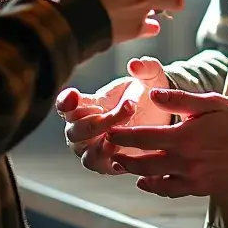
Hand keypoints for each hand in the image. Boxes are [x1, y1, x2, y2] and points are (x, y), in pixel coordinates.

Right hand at [56, 58, 171, 173]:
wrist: (162, 120)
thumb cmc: (147, 95)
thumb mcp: (151, 78)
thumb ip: (146, 68)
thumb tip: (135, 64)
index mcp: (86, 104)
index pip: (65, 104)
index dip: (65, 101)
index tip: (74, 95)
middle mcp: (82, 128)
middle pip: (75, 129)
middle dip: (98, 121)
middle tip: (127, 109)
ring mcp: (90, 147)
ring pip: (83, 149)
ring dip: (102, 140)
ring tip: (121, 132)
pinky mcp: (103, 163)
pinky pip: (96, 162)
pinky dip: (106, 157)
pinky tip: (122, 148)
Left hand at [107, 89, 227, 197]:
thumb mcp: (210, 102)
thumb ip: (179, 100)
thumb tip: (152, 95)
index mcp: (185, 136)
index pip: (144, 137)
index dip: (123, 136)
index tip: (109, 132)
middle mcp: (185, 160)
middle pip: (144, 162)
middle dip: (124, 157)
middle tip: (109, 151)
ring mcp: (193, 177)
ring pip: (155, 179)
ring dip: (136, 173)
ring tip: (122, 165)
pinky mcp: (201, 189)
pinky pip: (172, 190)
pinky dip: (155, 187)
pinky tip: (147, 182)